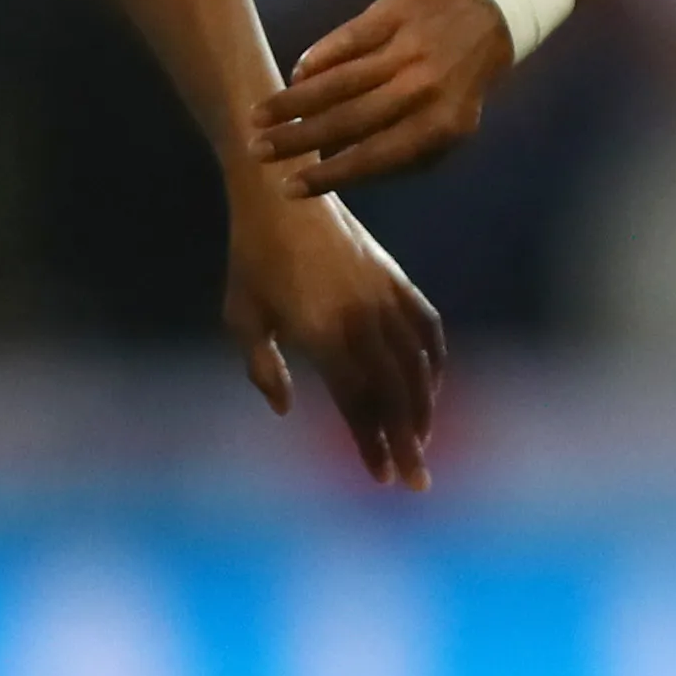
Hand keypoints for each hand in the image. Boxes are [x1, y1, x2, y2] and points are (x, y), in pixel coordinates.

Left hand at [225, 186, 445, 490]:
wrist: (284, 194)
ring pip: (416, 367)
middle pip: (394, 394)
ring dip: (423, 409)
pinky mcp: (396, 281)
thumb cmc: (253, 259)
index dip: (370, 443)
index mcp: (322, 334)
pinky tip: (432, 387)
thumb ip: (262, 367)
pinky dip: (434, 363)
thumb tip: (286, 409)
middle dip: (408, 442)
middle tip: (416, 481)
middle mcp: (361, 320)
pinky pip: (427, 329)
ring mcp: (384, 299)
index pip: (356, 402)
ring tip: (422, 441)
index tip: (378, 477)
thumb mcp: (241, 316)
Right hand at [250, 0, 516, 195]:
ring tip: (260, 117)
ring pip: (341, 80)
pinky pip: (347, 40)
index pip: (374, 156)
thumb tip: (337, 168)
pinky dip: (318, 59)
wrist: (489, 18)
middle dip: (299, 138)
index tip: (289, 187)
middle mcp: (423, 89)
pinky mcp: (393, 12)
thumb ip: (399, 154)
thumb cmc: (457, 87)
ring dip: (295, 101)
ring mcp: (408, 48)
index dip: (328, 174)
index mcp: (439, 126)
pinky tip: (296, 75)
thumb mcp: (446, 130)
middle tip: (259, 150)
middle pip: (350, 119)